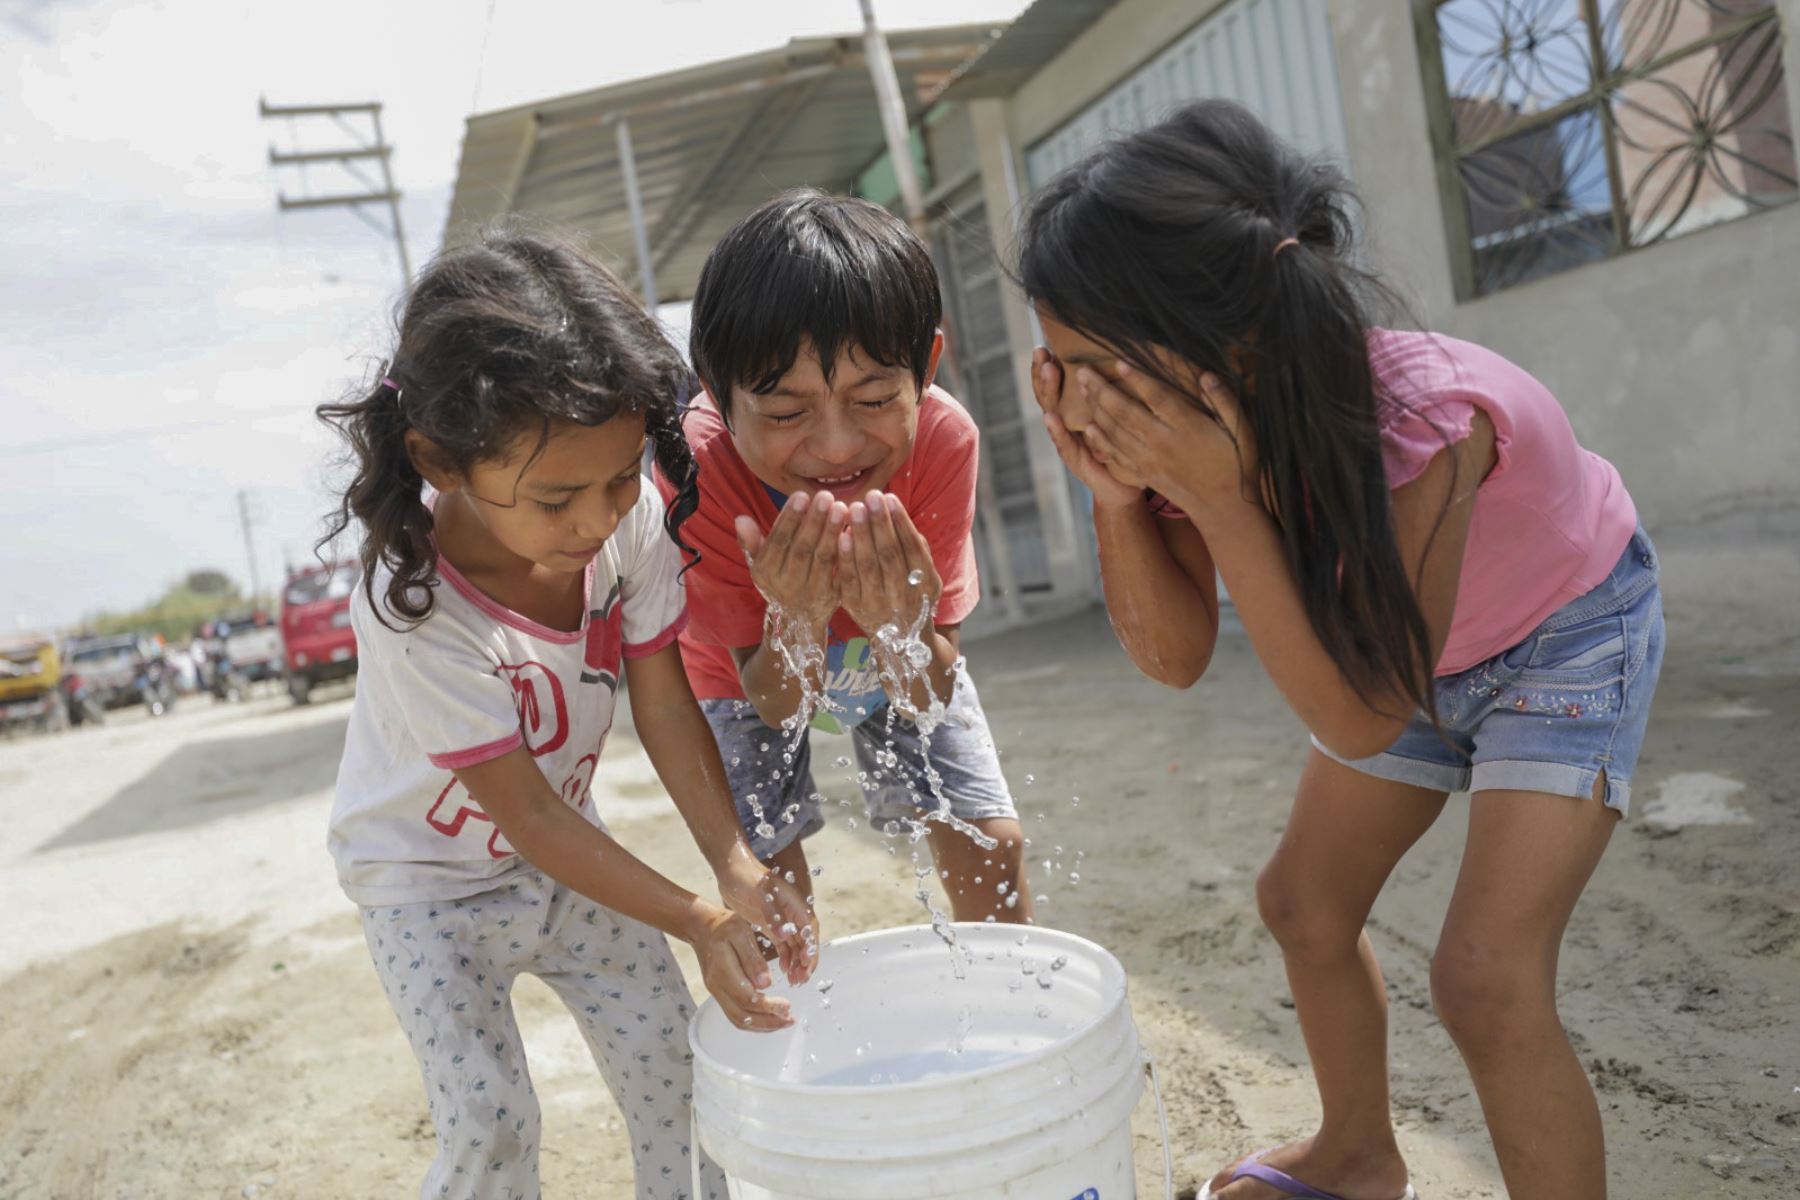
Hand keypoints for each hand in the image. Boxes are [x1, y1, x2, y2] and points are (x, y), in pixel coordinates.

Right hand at [687, 903, 794, 1031]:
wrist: (701, 928)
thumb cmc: (723, 927)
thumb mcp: (741, 932)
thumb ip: (753, 958)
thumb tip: (766, 984)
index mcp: (722, 970)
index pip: (746, 998)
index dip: (768, 1006)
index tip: (787, 1005)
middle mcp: (717, 987)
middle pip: (742, 1016)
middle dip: (768, 1022)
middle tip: (790, 1019)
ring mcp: (717, 993)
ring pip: (738, 1020)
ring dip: (763, 1025)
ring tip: (784, 1021)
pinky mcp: (720, 994)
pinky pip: (736, 1015)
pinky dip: (754, 1021)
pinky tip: (769, 1018)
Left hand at [715, 846, 818, 985]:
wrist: (731, 869)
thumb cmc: (747, 878)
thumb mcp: (760, 895)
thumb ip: (773, 915)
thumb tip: (786, 934)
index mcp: (795, 903)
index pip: (810, 930)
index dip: (811, 948)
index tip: (806, 965)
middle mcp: (792, 912)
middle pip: (806, 940)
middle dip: (805, 961)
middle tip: (800, 980)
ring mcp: (782, 919)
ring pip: (796, 945)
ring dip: (797, 962)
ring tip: (793, 980)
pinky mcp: (771, 923)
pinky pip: (784, 944)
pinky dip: (786, 957)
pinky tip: (783, 969)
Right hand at [736, 491, 846, 629]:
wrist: (798, 621)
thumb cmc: (779, 579)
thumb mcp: (760, 563)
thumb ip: (751, 541)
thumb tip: (740, 518)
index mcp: (766, 572)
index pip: (778, 541)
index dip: (790, 518)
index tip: (801, 494)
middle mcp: (786, 585)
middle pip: (801, 548)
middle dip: (813, 521)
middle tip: (825, 496)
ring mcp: (810, 592)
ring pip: (822, 558)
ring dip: (831, 531)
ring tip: (840, 507)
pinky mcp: (832, 597)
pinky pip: (839, 571)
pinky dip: (846, 551)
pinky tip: (853, 531)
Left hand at [835, 491, 938, 634]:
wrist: (902, 645)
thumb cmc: (913, 598)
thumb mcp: (927, 578)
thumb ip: (918, 551)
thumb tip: (901, 517)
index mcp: (925, 583)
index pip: (913, 547)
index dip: (901, 521)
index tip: (889, 497)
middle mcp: (904, 595)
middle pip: (890, 553)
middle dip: (879, 522)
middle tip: (871, 496)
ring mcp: (879, 604)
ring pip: (869, 564)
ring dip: (861, 534)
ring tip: (854, 507)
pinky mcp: (856, 608)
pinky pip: (849, 580)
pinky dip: (845, 557)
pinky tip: (841, 535)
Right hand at [1031, 348, 1140, 509]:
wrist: (1125, 488)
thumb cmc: (1124, 446)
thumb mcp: (1118, 415)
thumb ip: (1113, 391)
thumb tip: (1123, 354)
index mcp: (1074, 411)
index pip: (1056, 383)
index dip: (1049, 365)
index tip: (1047, 344)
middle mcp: (1065, 425)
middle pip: (1048, 394)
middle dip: (1042, 372)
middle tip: (1042, 351)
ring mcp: (1067, 442)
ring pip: (1052, 414)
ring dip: (1049, 392)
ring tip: (1048, 371)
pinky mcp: (1076, 461)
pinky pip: (1064, 444)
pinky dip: (1057, 430)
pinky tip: (1051, 417)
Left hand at [1077, 363, 1256, 510]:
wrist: (1224, 508)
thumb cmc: (1237, 463)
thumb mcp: (1243, 430)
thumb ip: (1224, 401)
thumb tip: (1206, 375)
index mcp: (1188, 428)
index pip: (1157, 397)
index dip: (1137, 378)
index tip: (1118, 360)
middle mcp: (1164, 443)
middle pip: (1127, 412)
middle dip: (1103, 390)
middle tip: (1083, 370)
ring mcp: (1151, 460)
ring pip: (1117, 432)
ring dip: (1096, 409)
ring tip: (1082, 388)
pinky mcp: (1145, 473)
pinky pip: (1117, 455)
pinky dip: (1101, 441)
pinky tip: (1088, 428)